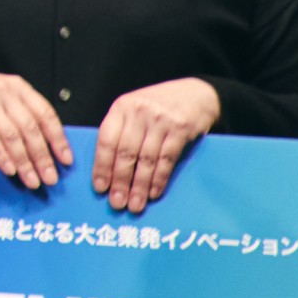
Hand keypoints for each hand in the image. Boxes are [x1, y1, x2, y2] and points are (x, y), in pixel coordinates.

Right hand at [0, 67, 72, 189]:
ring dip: (24, 162)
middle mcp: (4, 93)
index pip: (45, 114)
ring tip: (32, 181)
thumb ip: (21, 110)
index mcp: (18, 87)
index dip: (58, 139)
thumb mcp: (1, 93)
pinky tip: (9, 170)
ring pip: (12, 136)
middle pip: (30, 129)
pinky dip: (0, 156)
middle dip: (42, 157)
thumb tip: (46, 144)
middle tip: (50, 178)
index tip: (66, 161)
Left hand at [91, 78, 218, 212]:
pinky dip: (159, 179)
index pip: (106, 140)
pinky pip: (166, 159)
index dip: (102, 166)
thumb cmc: (159, 106)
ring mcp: (160, 120)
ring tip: (135, 204)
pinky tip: (153, 193)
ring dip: (139, 186)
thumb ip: (122, 132)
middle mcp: (139, 112)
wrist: (197, 93)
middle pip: (125, 153)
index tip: (100, 187)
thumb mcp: (134, 110)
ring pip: (146, 159)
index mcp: (121, 108)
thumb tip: (107, 169)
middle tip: (117, 203)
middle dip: (120, 181)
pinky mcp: (180, 129)